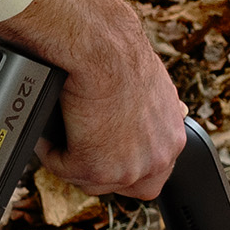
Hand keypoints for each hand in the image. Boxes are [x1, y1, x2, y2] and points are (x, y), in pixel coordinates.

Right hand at [0, 0, 188, 199]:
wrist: (102, 46)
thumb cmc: (119, 52)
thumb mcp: (157, 83)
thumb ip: (163, 107)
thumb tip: (178, 110)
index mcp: (173, 135)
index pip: (153, 170)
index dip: (125, 160)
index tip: (106, 146)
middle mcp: (158, 156)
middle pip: (125, 183)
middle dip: (99, 165)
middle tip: (78, 141)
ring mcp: (130, 167)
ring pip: (92, 179)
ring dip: (72, 158)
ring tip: (62, 129)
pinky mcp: (96, 168)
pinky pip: (64, 170)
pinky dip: (52, 151)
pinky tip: (51, 128)